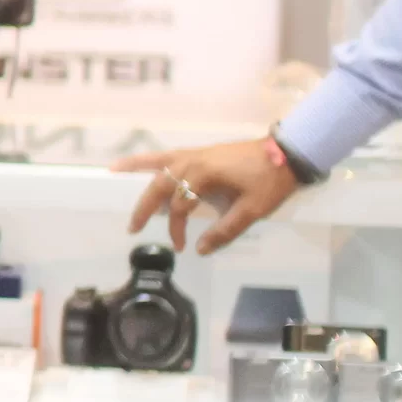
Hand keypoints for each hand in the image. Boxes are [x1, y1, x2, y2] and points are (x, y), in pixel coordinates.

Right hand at [114, 139, 297, 253]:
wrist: (288, 153)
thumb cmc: (271, 181)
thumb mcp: (253, 210)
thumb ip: (225, 230)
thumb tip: (202, 249)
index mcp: (204, 175)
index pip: (180, 206)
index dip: (177, 229)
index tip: (182, 246)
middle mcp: (193, 161)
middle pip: (160, 185)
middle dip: (144, 207)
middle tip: (133, 228)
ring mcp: (195, 153)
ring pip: (158, 163)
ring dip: (135, 169)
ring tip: (112, 172)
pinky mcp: (200, 152)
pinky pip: (168, 155)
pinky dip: (151, 158)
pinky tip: (141, 163)